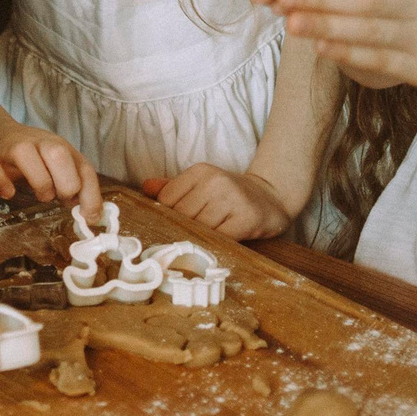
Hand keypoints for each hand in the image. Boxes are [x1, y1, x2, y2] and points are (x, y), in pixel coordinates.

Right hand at [0, 98, 97, 210]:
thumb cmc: (28, 158)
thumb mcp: (54, 167)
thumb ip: (72, 186)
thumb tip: (91, 214)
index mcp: (58, 147)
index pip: (83, 168)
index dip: (90, 195)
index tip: (90, 218)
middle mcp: (37, 143)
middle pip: (58, 153)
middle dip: (66, 183)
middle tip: (59, 197)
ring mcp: (10, 148)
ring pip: (26, 155)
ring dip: (38, 182)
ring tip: (38, 194)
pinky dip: (1, 182)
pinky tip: (8, 193)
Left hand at [142, 165, 291, 238]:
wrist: (271, 198)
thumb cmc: (229, 195)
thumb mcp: (201, 185)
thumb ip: (173, 188)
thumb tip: (146, 188)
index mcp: (200, 171)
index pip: (166, 200)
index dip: (168, 216)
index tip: (178, 223)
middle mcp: (215, 181)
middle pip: (181, 216)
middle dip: (185, 229)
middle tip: (194, 234)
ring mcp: (232, 199)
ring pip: (199, 229)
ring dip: (202, 238)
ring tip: (210, 235)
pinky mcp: (246, 219)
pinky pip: (220, 239)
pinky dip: (217, 244)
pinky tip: (223, 240)